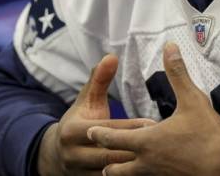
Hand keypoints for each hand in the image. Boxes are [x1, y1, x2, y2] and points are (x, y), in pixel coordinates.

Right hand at [38, 54, 155, 175]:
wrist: (57, 154)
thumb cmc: (80, 121)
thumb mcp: (87, 100)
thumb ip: (99, 79)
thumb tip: (112, 56)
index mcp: (72, 131)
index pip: (106, 129)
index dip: (130, 127)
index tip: (154, 124)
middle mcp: (73, 155)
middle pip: (109, 154)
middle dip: (135, 150)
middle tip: (162, 143)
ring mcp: (80, 173)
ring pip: (111, 173)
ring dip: (134, 169)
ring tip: (159, 160)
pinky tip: (149, 173)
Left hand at [87, 42, 219, 175]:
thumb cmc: (209, 135)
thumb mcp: (193, 100)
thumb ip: (178, 74)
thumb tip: (170, 47)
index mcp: (146, 141)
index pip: (111, 138)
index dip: (99, 134)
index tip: (91, 131)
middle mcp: (146, 164)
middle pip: (113, 168)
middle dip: (107, 162)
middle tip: (103, 157)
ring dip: (121, 174)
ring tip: (119, 169)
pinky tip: (149, 174)